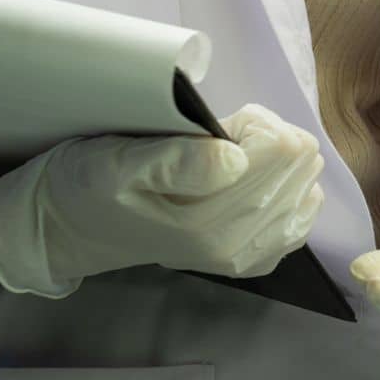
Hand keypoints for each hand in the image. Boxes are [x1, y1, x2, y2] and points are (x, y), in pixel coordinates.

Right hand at [0, 104, 324, 297]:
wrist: (72, 228)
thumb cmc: (90, 185)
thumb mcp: (117, 162)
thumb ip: (176, 159)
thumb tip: (235, 159)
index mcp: (206, 224)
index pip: (281, 148)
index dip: (255, 121)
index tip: (220, 125)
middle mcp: (234, 247)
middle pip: (299, 162)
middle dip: (268, 136)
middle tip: (223, 139)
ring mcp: (248, 257)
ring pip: (308, 181)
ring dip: (276, 159)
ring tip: (231, 159)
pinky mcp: (255, 258)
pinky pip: (305, 213)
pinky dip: (289, 186)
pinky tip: (256, 180)